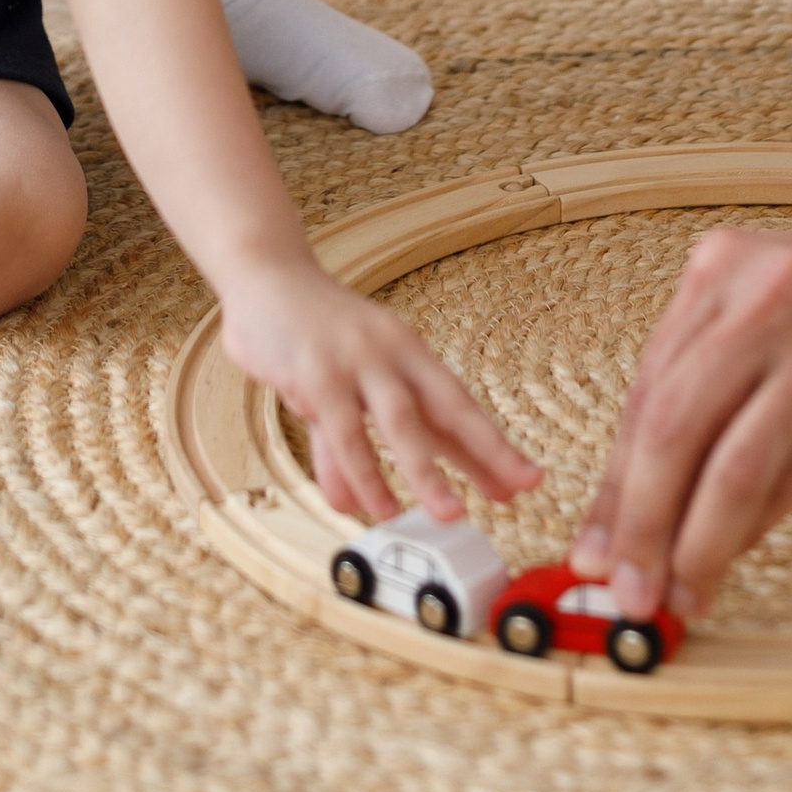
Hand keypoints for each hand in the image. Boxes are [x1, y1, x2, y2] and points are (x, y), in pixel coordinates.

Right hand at [218, 252, 541, 530]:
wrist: (265, 278)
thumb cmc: (309, 336)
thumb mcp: (340, 392)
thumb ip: (351, 448)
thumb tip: (357, 501)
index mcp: (408, 353)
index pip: (457, 405)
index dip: (491, 445)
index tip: (526, 479)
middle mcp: (392, 353)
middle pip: (448, 407)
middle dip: (483, 452)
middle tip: (512, 492)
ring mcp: (357, 360)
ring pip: (401, 422)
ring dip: (425, 472)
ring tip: (448, 514)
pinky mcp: (317, 372)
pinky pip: (346, 431)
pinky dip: (362, 472)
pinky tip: (373, 505)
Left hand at [567, 206, 791, 621]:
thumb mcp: (760, 303)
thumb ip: (705, 387)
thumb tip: (644, 504)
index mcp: (717, 271)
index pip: (643, 394)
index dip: (612, 486)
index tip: (592, 550)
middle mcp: (760, 298)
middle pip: (672, 426)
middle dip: (640, 523)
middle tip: (625, 588)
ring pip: (735, 462)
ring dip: (698, 542)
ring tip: (680, 593)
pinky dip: (757, 527)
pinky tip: (735, 558)